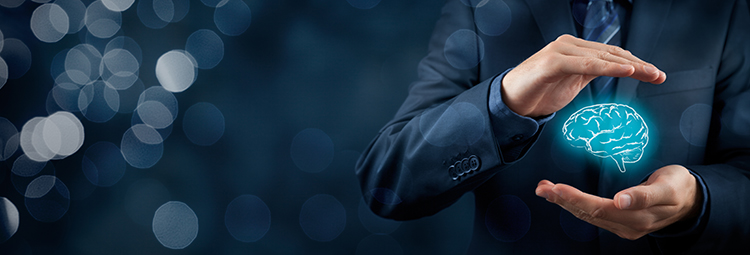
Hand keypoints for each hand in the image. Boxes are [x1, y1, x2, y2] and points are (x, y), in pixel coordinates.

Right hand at [502, 34, 666, 117]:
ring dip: (629, 65)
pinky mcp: (553, 62)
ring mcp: (560, 51)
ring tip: (649, 74)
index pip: (611, 54)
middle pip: (611, 53)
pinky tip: (625, 70)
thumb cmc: (539, 92)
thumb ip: (590, 73)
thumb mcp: (572, 82)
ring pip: (601, 57)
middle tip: (659, 76)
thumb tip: (615, 71)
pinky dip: (607, 66)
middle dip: (639, 65)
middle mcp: (569, 45)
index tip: (655, 75)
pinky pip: (586, 64)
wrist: (510, 102)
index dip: (636, 63)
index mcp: (575, 49)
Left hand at [535, 165, 701, 239]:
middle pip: (589, 214)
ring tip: (545, 190)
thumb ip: (646, 194)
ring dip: (564, 203)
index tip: (558, 189)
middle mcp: (628, 225)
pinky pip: (592, 215)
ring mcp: (623, 226)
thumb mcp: (668, 186)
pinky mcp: (620, 223)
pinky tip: (561, 197)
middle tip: (542, 188)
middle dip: (563, 200)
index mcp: (639, 216)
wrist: (690, 199)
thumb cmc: (678, 186)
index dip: (576, 199)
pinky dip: (574, 205)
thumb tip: (622, 200)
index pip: (600, 209)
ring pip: (587, 216)